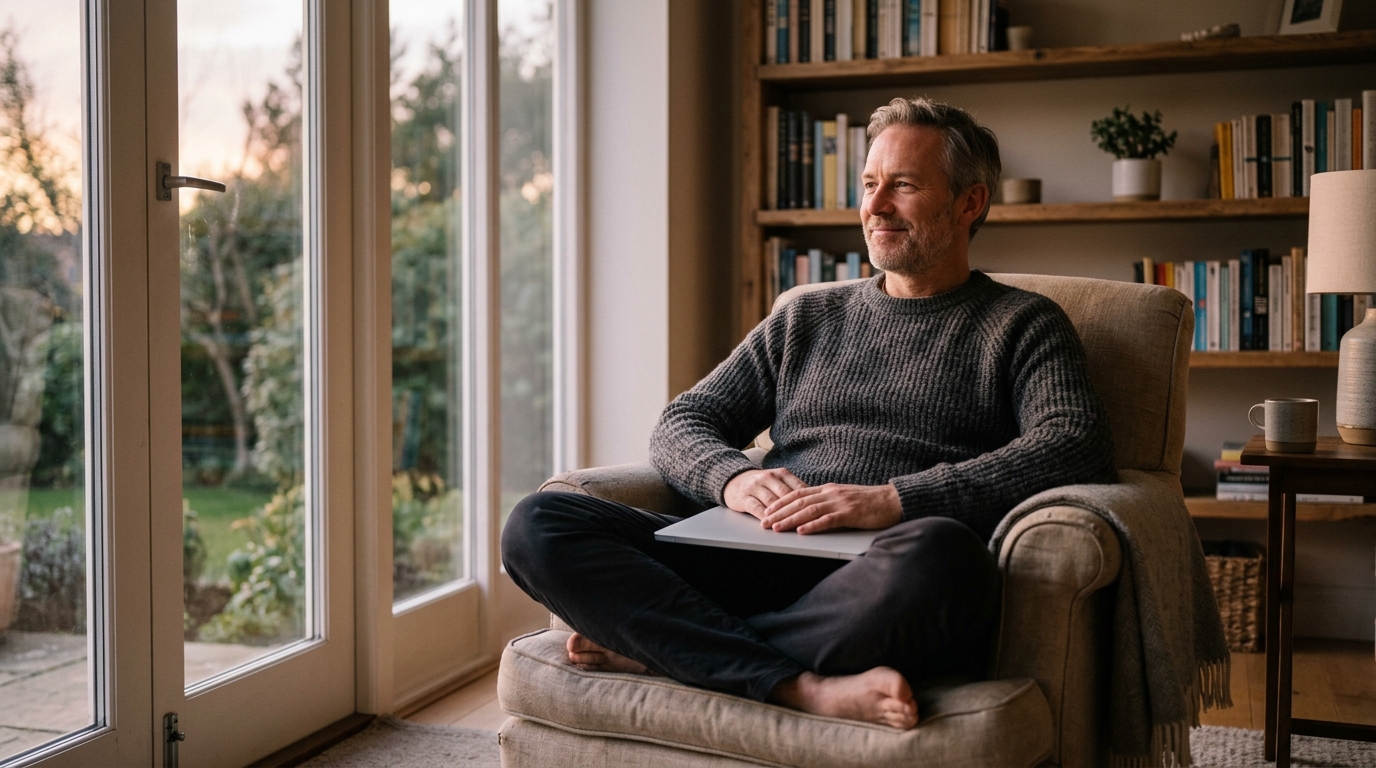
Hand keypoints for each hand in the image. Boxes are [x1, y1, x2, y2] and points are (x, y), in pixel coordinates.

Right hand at [724, 468, 808, 519]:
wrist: (733, 480)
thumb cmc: (762, 484)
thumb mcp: (779, 481)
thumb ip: (794, 489)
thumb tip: (816, 502)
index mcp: (782, 473)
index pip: (798, 488)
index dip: (809, 501)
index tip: (818, 513)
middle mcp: (769, 477)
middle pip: (786, 496)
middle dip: (797, 510)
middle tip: (809, 523)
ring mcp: (756, 486)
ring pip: (772, 502)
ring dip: (782, 516)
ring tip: (791, 526)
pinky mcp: (744, 497)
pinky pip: (756, 508)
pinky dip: (765, 517)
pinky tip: (771, 525)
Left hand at [759, 483, 901, 533]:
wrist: (894, 500)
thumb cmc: (871, 502)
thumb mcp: (845, 498)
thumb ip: (829, 502)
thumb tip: (812, 511)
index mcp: (829, 490)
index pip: (799, 494)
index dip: (781, 502)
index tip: (768, 510)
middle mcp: (831, 493)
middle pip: (799, 502)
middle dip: (779, 512)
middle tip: (764, 522)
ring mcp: (841, 503)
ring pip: (809, 510)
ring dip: (790, 519)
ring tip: (776, 528)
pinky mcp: (851, 514)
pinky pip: (828, 520)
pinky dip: (813, 526)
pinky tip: (802, 531)